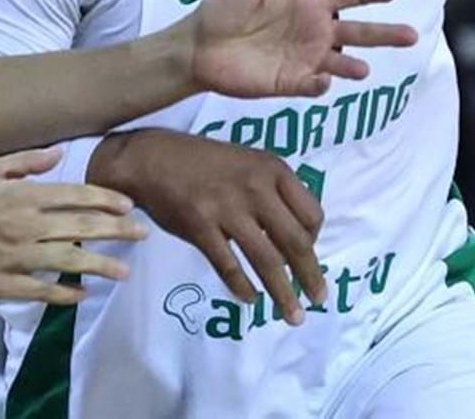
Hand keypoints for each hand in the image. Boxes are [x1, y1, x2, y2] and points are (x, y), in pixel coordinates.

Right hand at [0, 147, 146, 305]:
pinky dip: (62, 294)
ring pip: (65, 260)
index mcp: (23, 195)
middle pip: (79, 227)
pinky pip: (37, 290)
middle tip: (143, 234)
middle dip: (115, 230)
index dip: (106, 199)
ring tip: (124, 270)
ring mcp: (12, 256)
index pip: (75, 195)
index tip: (130, 205)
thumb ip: (26, 160)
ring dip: (98, 265)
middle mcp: (24, 224)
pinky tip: (82, 294)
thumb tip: (59, 152)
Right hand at [90, 129, 320, 325]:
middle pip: (295, 241)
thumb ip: (273, 190)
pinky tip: (250, 300)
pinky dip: (243, 288)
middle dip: (310, 275)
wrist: (155, 158)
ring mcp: (228, 208)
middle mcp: (256, 188)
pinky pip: (230, 267)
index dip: (315, 239)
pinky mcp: (201, 227)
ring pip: (266, 260)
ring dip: (283, 293)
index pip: (311, 212)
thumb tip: (296, 232)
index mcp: (273, 169)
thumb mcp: (249, 162)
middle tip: (319, 299)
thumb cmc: (206, 161)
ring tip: (293, 316)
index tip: (309, 254)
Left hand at [189, 0, 415, 98]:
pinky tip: (322, 82)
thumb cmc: (223, 5)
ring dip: (354, 67)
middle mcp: (314, 30)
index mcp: (308, 1)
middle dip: (385, 33)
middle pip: (358, 31)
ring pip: (341, 63)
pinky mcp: (289, 82)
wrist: (197, 44)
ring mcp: (304, 58)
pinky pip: (312, 86)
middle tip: (411, 35)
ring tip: (364, 70)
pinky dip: (320, 85)